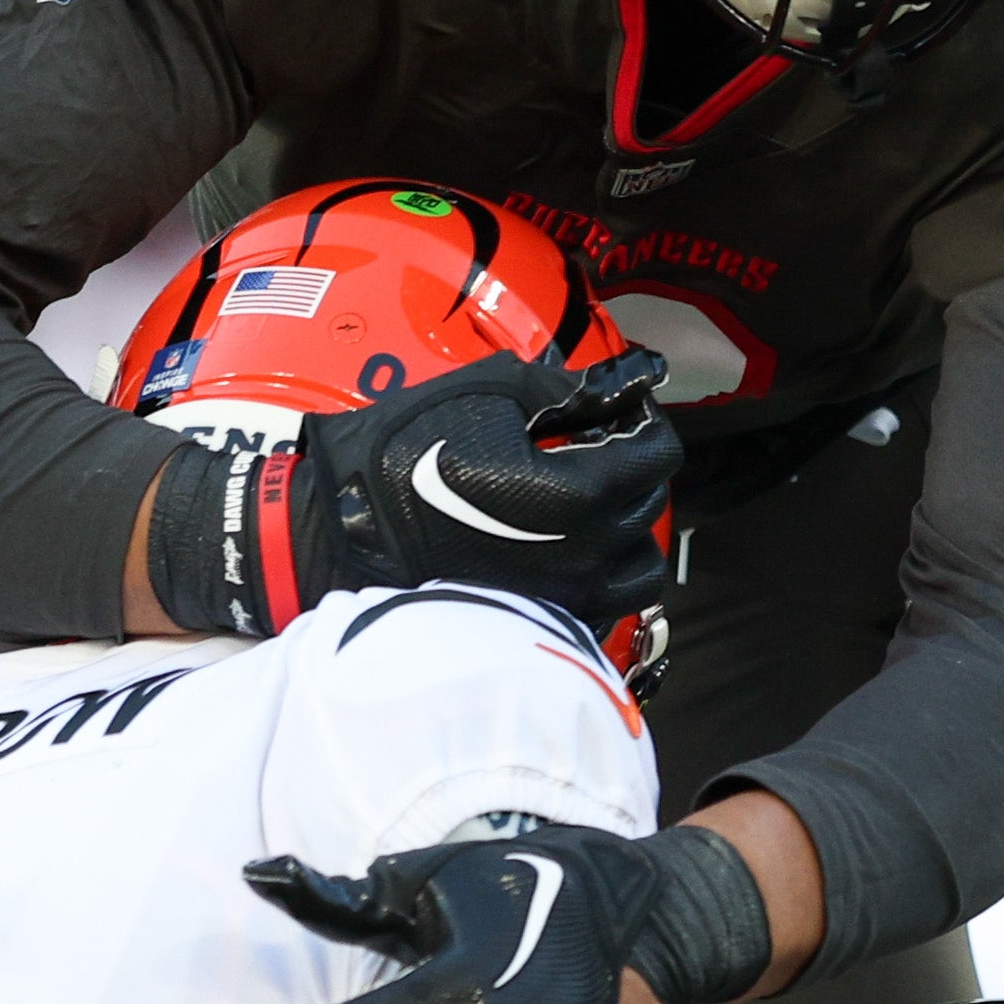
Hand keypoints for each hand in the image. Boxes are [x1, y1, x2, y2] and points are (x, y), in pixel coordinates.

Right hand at [297, 347, 676, 608]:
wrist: (344, 530)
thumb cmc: (407, 458)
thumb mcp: (490, 394)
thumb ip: (569, 389)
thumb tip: (619, 382)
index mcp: (581, 493)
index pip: (658, 452)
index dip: (642, 419)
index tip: (617, 409)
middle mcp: (589, 553)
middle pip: (650, 500)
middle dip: (630, 464)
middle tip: (591, 442)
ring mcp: (570, 595)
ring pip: (641, 565)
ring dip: (627, 528)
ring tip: (590, 504)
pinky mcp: (545, 621)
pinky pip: (605, 603)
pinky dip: (602, 575)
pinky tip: (568, 548)